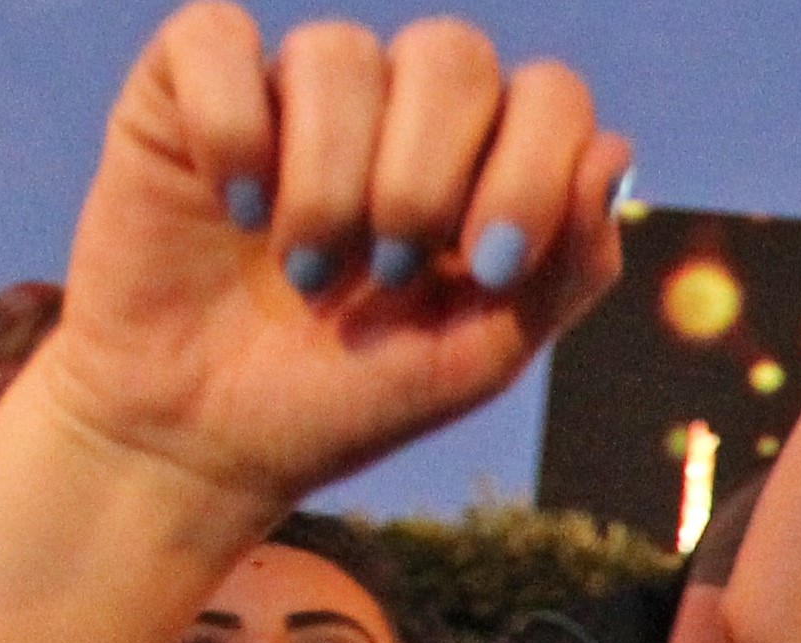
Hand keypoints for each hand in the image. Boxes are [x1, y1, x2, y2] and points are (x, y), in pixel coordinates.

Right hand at [30, 7, 633, 524]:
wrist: (203, 445)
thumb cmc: (344, 399)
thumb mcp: (476, 358)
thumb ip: (565, 267)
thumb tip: (612, 154)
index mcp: (482, 158)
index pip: (549, 96)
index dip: (532, 169)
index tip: (486, 267)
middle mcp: (395, 105)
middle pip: (452, 55)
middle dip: (426, 181)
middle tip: (387, 272)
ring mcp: (294, 88)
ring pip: (338, 54)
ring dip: (328, 184)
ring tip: (301, 268)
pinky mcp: (187, 88)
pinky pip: (218, 39)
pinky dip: (232, 132)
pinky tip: (235, 209)